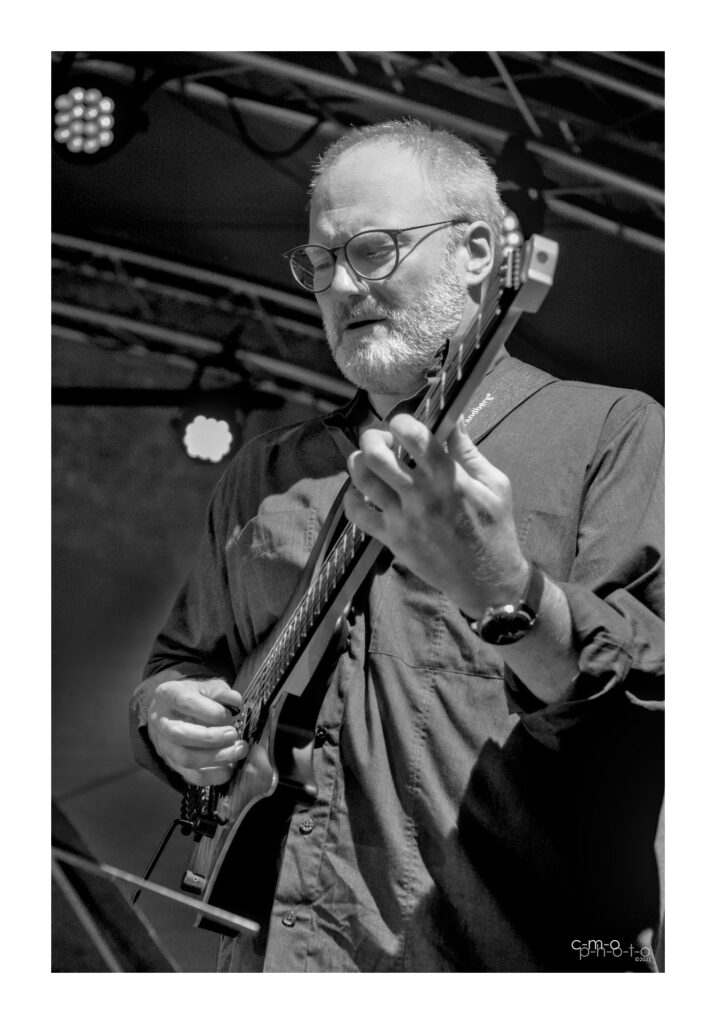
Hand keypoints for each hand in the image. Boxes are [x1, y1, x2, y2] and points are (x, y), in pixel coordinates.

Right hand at [147, 678, 247, 785]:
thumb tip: (235, 701)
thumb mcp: (206, 687)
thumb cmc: (194, 698)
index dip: (209, 711)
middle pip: (179, 734)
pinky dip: (214, 775)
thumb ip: (220, 692)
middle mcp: (161, 722)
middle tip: (233, 734)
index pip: (185, 702)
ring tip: (238, 750)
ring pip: (186, 759)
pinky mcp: (174, 765)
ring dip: (216, 757)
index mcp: (167, 695)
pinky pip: (192, 776)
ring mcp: (165, 746)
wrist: (174, 714)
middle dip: (211, 737)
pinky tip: (230, 767)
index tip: (229, 714)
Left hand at [344, 413, 528, 618]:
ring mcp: (403, 519)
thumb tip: (453, 416)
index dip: (401, 421)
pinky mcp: (392, 539)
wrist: (488, 580)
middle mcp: (421, 495)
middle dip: (373, 438)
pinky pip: (358, 514)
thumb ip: (468, 451)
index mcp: (449, 478)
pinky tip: (364, 493)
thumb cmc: (495, 529)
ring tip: (369, 462)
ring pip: (363, 479)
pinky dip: (353, 498)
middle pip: (377, 454)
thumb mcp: (494, 484)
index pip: (414, 436)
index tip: (403, 424)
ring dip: (359, 462)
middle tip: (383, 441)